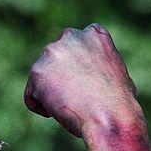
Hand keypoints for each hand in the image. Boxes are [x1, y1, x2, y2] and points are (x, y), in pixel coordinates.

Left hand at [24, 24, 140, 137]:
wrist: (108, 116)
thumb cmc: (118, 104)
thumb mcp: (117, 74)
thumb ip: (98, 66)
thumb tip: (89, 75)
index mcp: (94, 34)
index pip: (75, 46)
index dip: (77, 70)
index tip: (85, 86)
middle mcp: (71, 36)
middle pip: (55, 62)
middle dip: (61, 80)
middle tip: (76, 99)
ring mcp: (52, 52)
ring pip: (43, 79)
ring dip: (52, 94)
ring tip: (71, 106)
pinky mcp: (37, 72)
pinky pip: (31, 96)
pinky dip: (41, 108)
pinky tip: (58, 112)